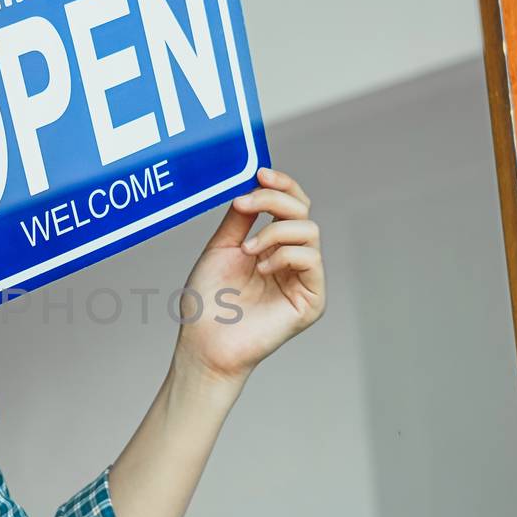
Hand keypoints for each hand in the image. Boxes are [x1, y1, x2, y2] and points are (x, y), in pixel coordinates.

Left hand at [175, 166, 326, 384]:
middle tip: (246, 205)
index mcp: (273, 246)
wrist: (204, 343)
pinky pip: (311, 260)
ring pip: (309, 231)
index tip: (259, 173)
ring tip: (247, 251)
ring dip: (274, 232)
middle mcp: (292, 260)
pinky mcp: (312, 300)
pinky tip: (260, 269)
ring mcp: (304, 279)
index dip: (281, 185)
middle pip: (303, 212)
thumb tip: (253, 185)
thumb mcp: (221, 248)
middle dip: (275, 200)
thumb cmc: (208, 303)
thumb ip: (240, 218)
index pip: (291, 206)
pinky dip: (283, 255)